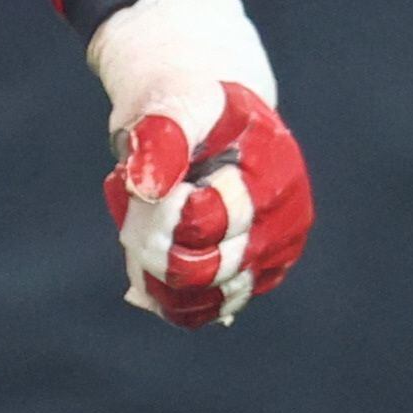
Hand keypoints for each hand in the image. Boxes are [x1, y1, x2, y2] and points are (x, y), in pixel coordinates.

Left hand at [88, 0, 311, 327]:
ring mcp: (273, 254)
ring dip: (154, 271)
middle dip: (151, 243)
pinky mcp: (253, 276)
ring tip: (137, 227)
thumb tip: (145, 188)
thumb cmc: (189, 104)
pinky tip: (146, 267)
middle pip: (205, 267)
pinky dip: (167, 296)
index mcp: (273, 172)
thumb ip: (160, 136)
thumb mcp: (176, 103)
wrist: (209, 118)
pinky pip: (207, 310)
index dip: (156, 212)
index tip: (131, 182)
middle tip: (128, 204)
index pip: (203, 221)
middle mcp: (285, 220)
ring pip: (204, 297)